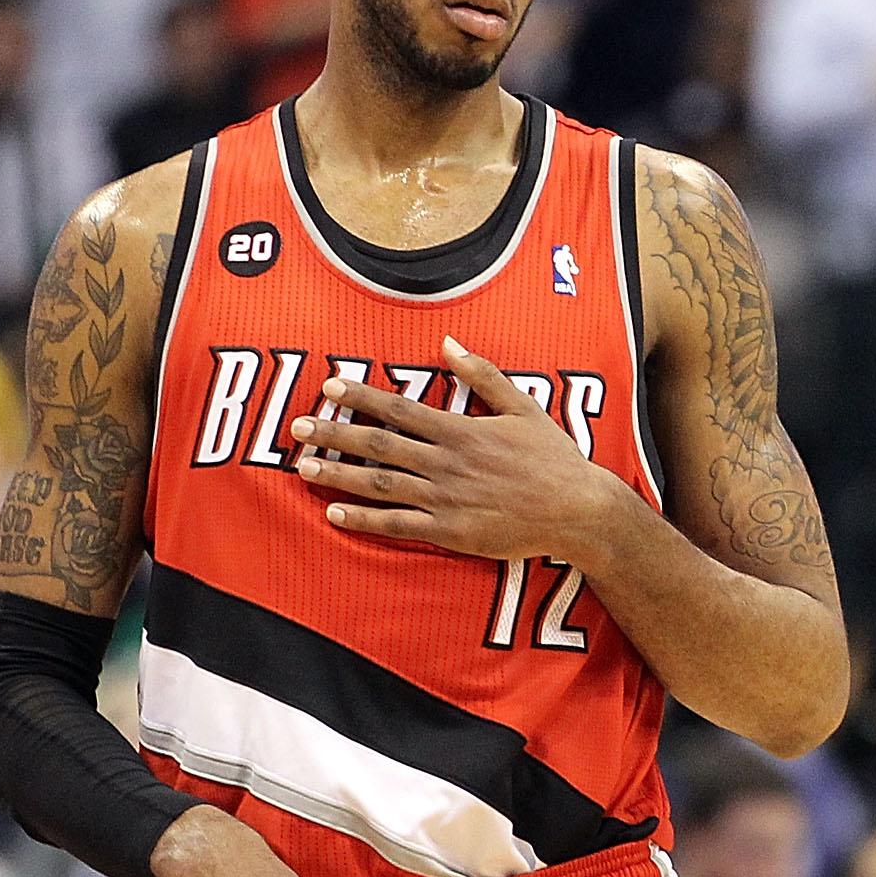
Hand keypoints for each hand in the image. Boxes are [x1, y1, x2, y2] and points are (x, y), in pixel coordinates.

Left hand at [291, 337, 629, 564]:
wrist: (577, 510)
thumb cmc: (553, 459)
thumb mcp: (523, 408)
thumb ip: (483, 375)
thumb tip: (449, 343)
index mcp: (461, 430)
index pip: (398, 408)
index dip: (360, 397)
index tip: (328, 387)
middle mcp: (446, 463)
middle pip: (378, 444)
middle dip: (334, 434)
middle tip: (298, 427)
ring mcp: (445, 499)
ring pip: (379, 484)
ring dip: (337, 475)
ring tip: (303, 468)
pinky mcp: (449, 532)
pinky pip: (397, 525)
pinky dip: (364, 519)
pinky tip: (335, 513)